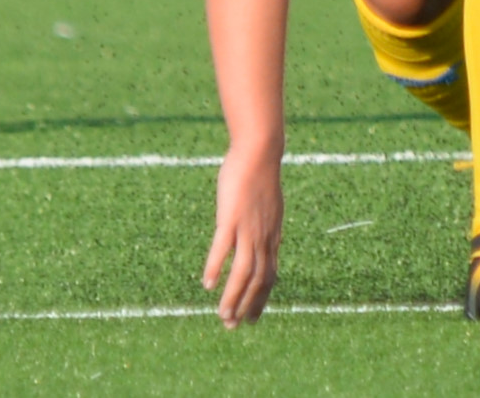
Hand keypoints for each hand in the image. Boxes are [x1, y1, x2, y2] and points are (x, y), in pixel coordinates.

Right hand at [201, 144, 283, 327]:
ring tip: (223, 317)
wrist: (260, 152)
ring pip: (243, 271)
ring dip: (233, 297)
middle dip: (246, 307)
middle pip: (257, 281)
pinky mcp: (231, 217)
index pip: (270, 276)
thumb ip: (268, 225)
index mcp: (272, 236)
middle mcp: (263, 237)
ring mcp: (247, 228)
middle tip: (233, 327)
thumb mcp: (270, 206)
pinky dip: (217, 267)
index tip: (253, 318)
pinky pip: (224, 247)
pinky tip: (208, 284)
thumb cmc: (261, 175)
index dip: (261, 299)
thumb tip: (270, 237)